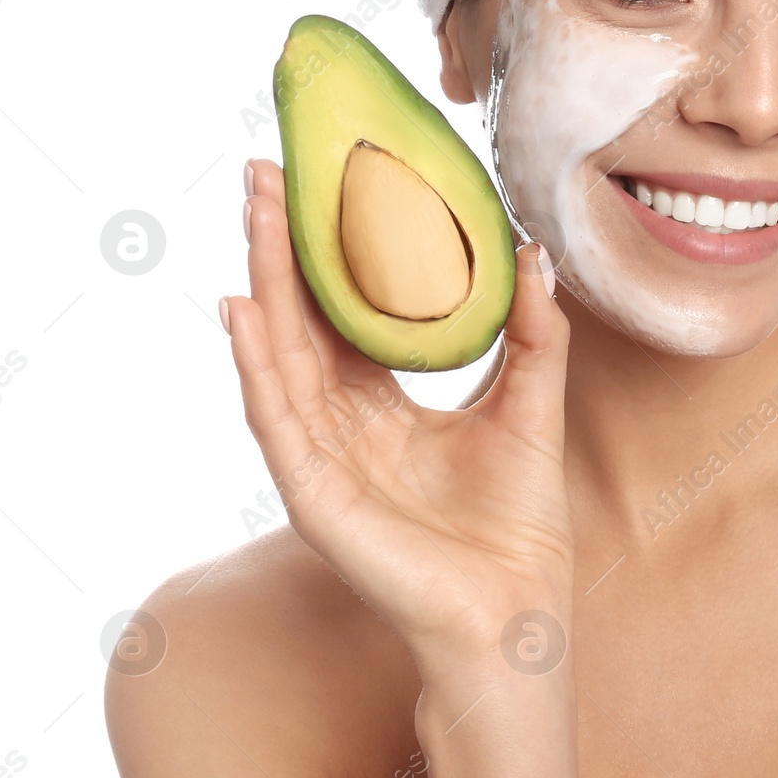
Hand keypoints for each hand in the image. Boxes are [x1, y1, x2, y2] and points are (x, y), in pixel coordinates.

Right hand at [224, 158, 575, 670]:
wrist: (518, 603)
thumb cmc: (519, 515)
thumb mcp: (533, 400)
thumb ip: (534, 330)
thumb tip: (532, 251)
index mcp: (380, 404)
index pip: (339, 314)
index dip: (326, 253)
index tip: (315, 183)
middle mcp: (339, 424)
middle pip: (299, 321)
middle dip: (279, 248)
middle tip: (263, 174)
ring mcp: (319, 458)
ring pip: (278, 355)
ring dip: (262, 284)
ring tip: (253, 217)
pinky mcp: (314, 492)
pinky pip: (276, 417)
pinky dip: (255, 363)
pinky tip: (243, 310)